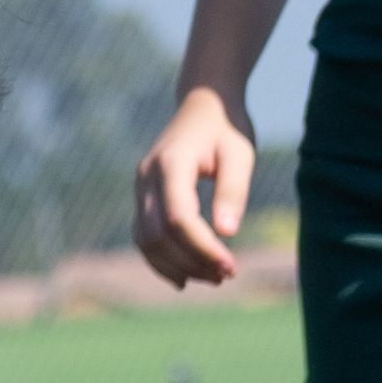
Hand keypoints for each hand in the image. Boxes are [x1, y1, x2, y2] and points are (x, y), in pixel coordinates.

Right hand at [133, 87, 255, 288]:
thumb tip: (226, 233)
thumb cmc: (227, 129)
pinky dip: (162, 260)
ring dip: (176, 265)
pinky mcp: (144, 197)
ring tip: (214, 277)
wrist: (203, 105)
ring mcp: (141, 187)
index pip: (177, 218)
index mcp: (171, 163)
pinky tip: (187, 276)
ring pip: (145, 239)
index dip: (202, 248)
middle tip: (227, 275)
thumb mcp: (240, 154)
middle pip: (157, 234)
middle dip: (191, 262)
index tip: (232, 267)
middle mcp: (147, 177)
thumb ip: (233, 191)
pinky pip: (144, 235)